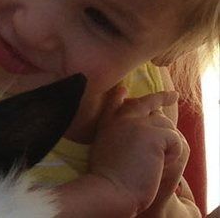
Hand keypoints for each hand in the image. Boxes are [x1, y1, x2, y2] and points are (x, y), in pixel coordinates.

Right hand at [88, 87, 182, 214]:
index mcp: (107, 124)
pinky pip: (175, 140)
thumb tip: (130, 124)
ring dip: (167, 146)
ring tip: (155, 163)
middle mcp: (122, 119)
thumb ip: (114, 133)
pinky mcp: (153, 134)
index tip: (123, 91)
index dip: (120, 96)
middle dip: (161, 97)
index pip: (115, 103)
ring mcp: (137, 124)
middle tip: (173, 96)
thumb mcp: (103, 148)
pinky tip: (159, 166)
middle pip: (146, 103)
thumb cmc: (107, 177)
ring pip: (167, 125)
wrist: (110, 188)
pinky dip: (173, 156)